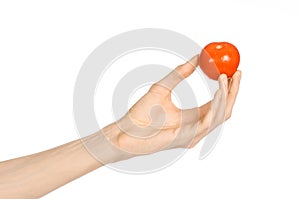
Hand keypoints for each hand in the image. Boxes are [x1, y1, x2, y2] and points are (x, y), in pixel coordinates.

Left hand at [114, 55, 240, 154]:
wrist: (125, 130)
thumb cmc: (140, 113)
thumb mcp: (163, 87)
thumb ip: (180, 73)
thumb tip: (197, 57)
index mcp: (193, 117)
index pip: (218, 103)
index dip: (228, 88)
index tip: (233, 70)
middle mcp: (197, 127)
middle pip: (225, 110)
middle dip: (234, 91)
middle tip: (237, 72)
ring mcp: (193, 135)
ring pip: (220, 116)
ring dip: (227, 96)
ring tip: (226, 77)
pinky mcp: (187, 138)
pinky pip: (208, 122)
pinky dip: (216, 105)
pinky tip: (218, 89)